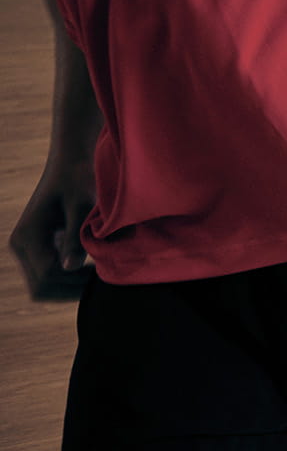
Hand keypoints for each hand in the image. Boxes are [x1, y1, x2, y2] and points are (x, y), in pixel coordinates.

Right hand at [10, 152, 96, 300]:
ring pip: (43, 285)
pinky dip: (68, 278)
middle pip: (41, 287)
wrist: (72, 161)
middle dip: (70, 289)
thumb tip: (69, 267)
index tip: (101, 275)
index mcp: (28, 235)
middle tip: (101, 280)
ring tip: (98, 276)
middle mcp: (21, 245)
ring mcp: (27, 248)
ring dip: (69, 286)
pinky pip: (48, 274)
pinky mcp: (39, 247)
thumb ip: (74, 237)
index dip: (74, 282)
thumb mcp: (81, 205)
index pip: (46, 276)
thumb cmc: (79, 177)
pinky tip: (91, 269)